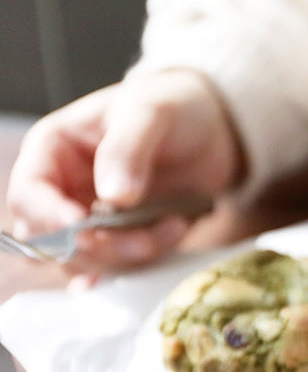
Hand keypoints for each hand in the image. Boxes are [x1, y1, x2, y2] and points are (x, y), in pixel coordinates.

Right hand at [6, 70, 243, 271]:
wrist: (215, 127)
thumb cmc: (173, 107)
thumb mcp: (150, 112)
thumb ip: (127, 149)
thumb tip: (113, 196)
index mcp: (53, 151)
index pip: (28, 195)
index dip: (50, 218)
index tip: (84, 227)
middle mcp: (65, 190)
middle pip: (54, 241)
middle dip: (99, 247)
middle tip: (143, 239)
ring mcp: (94, 219)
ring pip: (92, 260)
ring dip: (133, 254)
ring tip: (175, 223)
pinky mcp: (125, 238)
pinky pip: (124, 265)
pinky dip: (148, 260)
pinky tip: (173, 233)